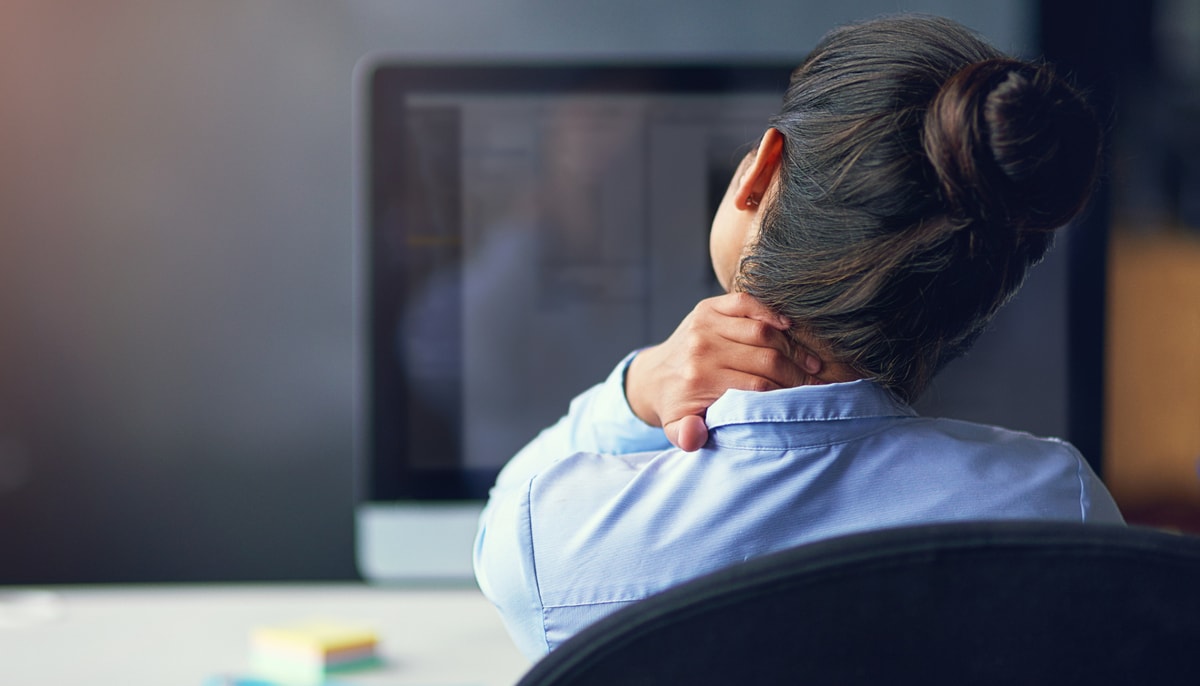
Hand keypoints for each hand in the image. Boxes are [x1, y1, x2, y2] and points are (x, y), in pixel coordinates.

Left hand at [625, 292, 820, 451]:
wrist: (654, 376)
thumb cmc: (677, 406)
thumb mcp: (677, 428)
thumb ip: (686, 436)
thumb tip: (695, 435)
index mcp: (698, 379)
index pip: (757, 386)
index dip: (786, 394)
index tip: (806, 401)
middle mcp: (702, 348)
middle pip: (765, 358)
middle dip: (795, 373)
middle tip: (815, 384)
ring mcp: (705, 324)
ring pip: (763, 331)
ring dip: (792, 347)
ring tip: (810, 364)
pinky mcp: (708, 307)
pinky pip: (746, 302)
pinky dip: (771, 312)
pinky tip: (790, 327)